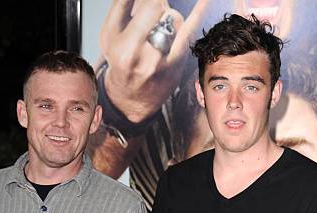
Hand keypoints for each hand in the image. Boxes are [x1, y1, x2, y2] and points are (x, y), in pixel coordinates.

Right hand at [100, 0, 209, 121]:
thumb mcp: (111, 33)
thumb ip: (123, 6)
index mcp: (113, 38)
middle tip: (152, 17)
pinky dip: (199, 12)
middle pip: (155, 5)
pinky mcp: (173, 63)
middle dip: (156, 5)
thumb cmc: (121, 60)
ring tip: (160, 34)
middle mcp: (132, 50)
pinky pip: (189, 30)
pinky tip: (205, 0)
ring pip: (173, 17)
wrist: (131, 99)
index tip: (149, 1)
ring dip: (169, 18)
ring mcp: (155, 59)